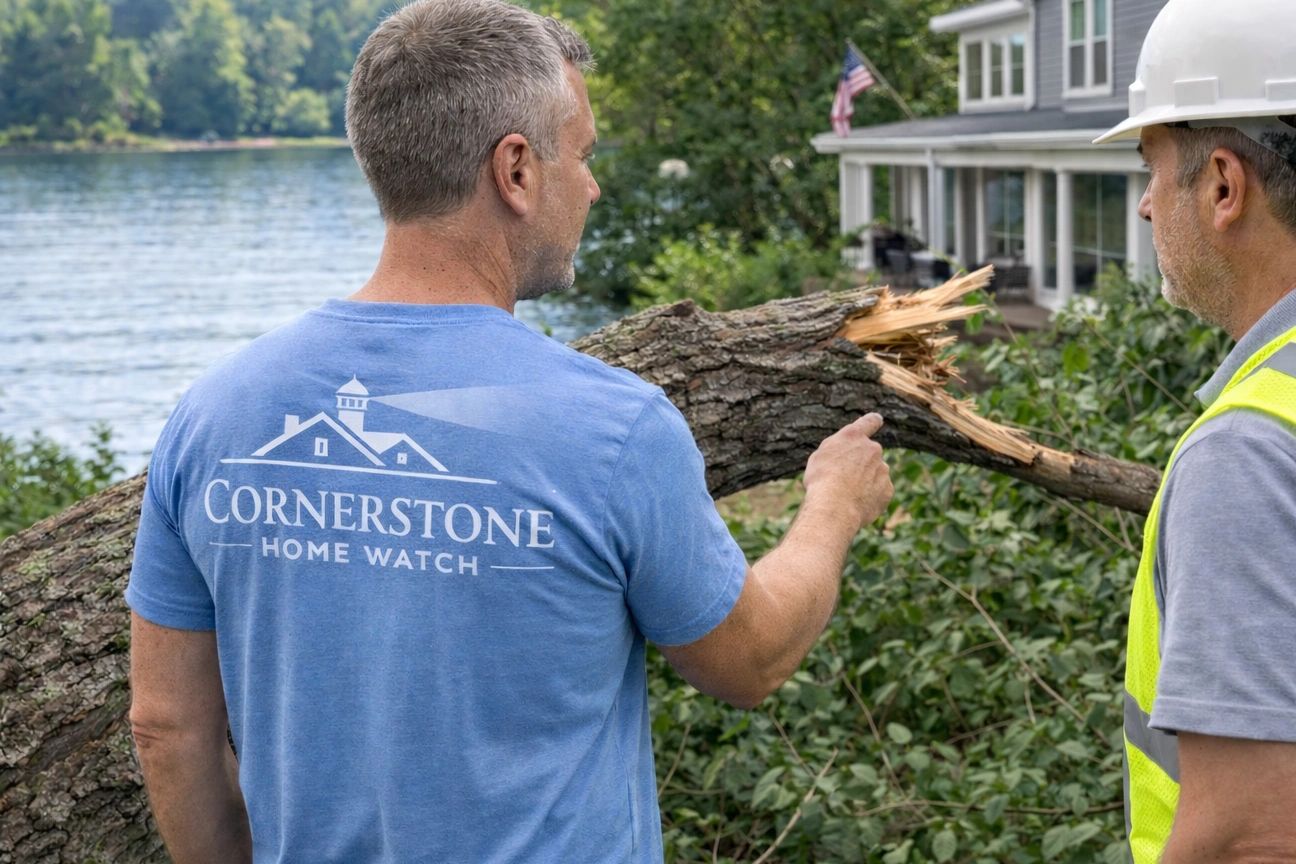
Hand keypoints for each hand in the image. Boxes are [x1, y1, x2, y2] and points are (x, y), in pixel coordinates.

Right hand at [802, 413, 892, 529]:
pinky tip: (856, 504)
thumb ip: (837, 451)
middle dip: (861, 464)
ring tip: (846, 496)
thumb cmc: (821, 480)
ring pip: (875, 474)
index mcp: (853, 436)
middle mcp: (872, 449)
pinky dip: (870, 498)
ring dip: (865, 482)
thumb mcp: (819, 457)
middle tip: (843, 480)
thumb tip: (845, 457)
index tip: (877, 420)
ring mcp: (883, 469)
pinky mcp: (887, 490)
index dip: (873, 421)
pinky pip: (879, 492)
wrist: (835, 505)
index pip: (868, 422)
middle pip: (869, 455)